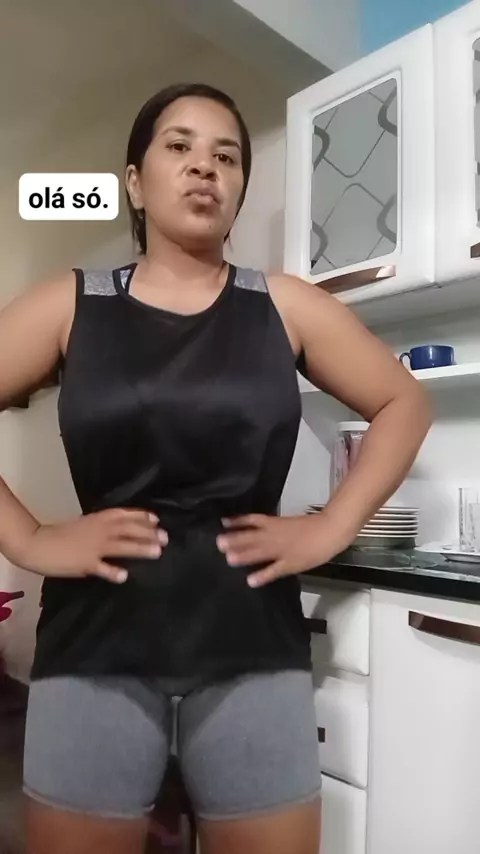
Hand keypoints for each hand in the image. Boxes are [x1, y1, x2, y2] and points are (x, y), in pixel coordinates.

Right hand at [17, 509, 167, 584]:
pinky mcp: (85, 564)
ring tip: (157, 552)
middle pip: (128, 530)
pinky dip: (113, 572)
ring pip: (121, 547)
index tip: (156, 520)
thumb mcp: (85, 525)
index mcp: (98, 519)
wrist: (38, 543)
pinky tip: (124, 576)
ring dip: (140, 549)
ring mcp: (93, 547)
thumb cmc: (61, 534)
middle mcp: (99, 531)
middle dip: (148, 533)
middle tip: (165, 538)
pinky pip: (102, 568)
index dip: (141, 517)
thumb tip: (122, 531)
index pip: (124, 515)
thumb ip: (103, 527)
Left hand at [216, 513, 350, 587]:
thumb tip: (259, 529)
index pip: (252, 520)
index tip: (223, 522)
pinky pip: (274, 570)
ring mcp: (282, 550)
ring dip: (244, 556)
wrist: (330, 530)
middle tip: (219, 543)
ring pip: (260, 552)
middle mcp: (274, 535)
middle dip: (235, 540)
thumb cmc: (312, 526)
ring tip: (229, 559)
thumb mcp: (288, 523)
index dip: (237, 521)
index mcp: (275, 523)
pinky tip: (251, 581)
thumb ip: (273, 527)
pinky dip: (263, 575)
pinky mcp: (290, 563)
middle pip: (251, 537)